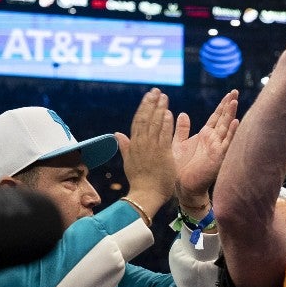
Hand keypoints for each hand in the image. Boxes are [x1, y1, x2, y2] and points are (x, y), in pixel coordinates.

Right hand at [115, 88, 175, 215]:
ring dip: (159, 109)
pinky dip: (165, 123)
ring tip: (164, 96)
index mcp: (133, 145)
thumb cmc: (140, 181)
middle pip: (145, 119)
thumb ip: (125, 146)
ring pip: (154, 124)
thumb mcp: (129, 161)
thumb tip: (117, 133)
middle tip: (156, 90)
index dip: (143, 107)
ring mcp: (150, 148)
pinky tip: (168, 113)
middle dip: (151, 103)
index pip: (138, 121)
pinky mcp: (161, 154)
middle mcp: (141, 144)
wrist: (146, 196)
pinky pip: (163, 135)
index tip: (149, 96)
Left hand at [173, 89, 239, 209]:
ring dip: (231, 115)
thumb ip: (182, 129)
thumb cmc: (180, 168)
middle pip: (224, 119)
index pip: (216, 117)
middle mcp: (214, 140)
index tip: (229, 93)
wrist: (183, 186)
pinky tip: (236, 122)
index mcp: (205, 136)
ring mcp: (217, 148)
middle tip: (235, 91)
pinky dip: (232, 133)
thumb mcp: (178, 144)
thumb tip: (182, 114)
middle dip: (229, 105)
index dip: (222, 105)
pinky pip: (227, 143)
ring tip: (235, 101)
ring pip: (226, 128)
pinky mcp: (218, 157)